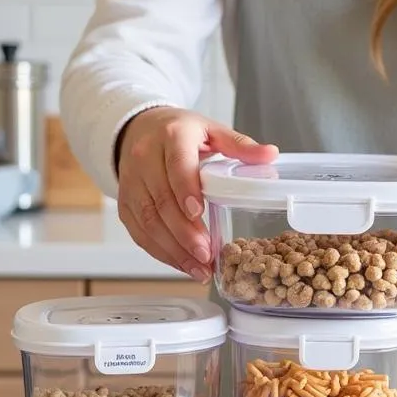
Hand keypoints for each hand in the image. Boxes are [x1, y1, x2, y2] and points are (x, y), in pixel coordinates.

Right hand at [117, 108, 277, 280]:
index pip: (177, 166)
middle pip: (162, 200)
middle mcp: (145, 158)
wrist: (139, 128)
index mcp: (172, 136)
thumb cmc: (179, 132)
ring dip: (173, 249)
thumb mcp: (211, 130)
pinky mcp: (125, 202)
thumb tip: (270, 154)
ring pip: (148, 220)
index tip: (199, 214)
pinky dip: (160, 252)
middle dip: (184, 233)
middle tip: (206, 255)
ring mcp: (131, 182)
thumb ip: (239, 144)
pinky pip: (139, 231)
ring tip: (198, 268)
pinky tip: (182, 264)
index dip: (185, 191)